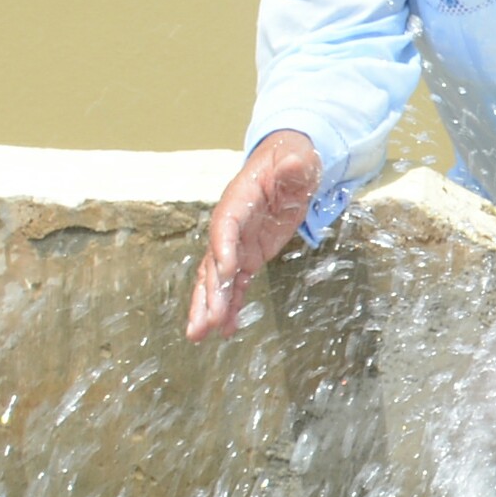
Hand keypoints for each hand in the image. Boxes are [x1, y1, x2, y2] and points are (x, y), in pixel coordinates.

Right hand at [187, 131, 320, 339]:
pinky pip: (234, 285)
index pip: (225, 226)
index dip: (223, 248)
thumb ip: (293, 167)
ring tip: (197, 336)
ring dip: (208, 307)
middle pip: (213, 261)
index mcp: (239, 201)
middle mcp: (230, 226)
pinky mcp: (246, 257)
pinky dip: (230, 307)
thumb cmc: (291, 162)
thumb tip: (292, 164)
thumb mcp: (298, 161)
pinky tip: (225, 331)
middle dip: (209, 293)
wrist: (287, 166)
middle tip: (205, 322)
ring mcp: (236, 244)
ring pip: (215, 280)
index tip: (225, 272)